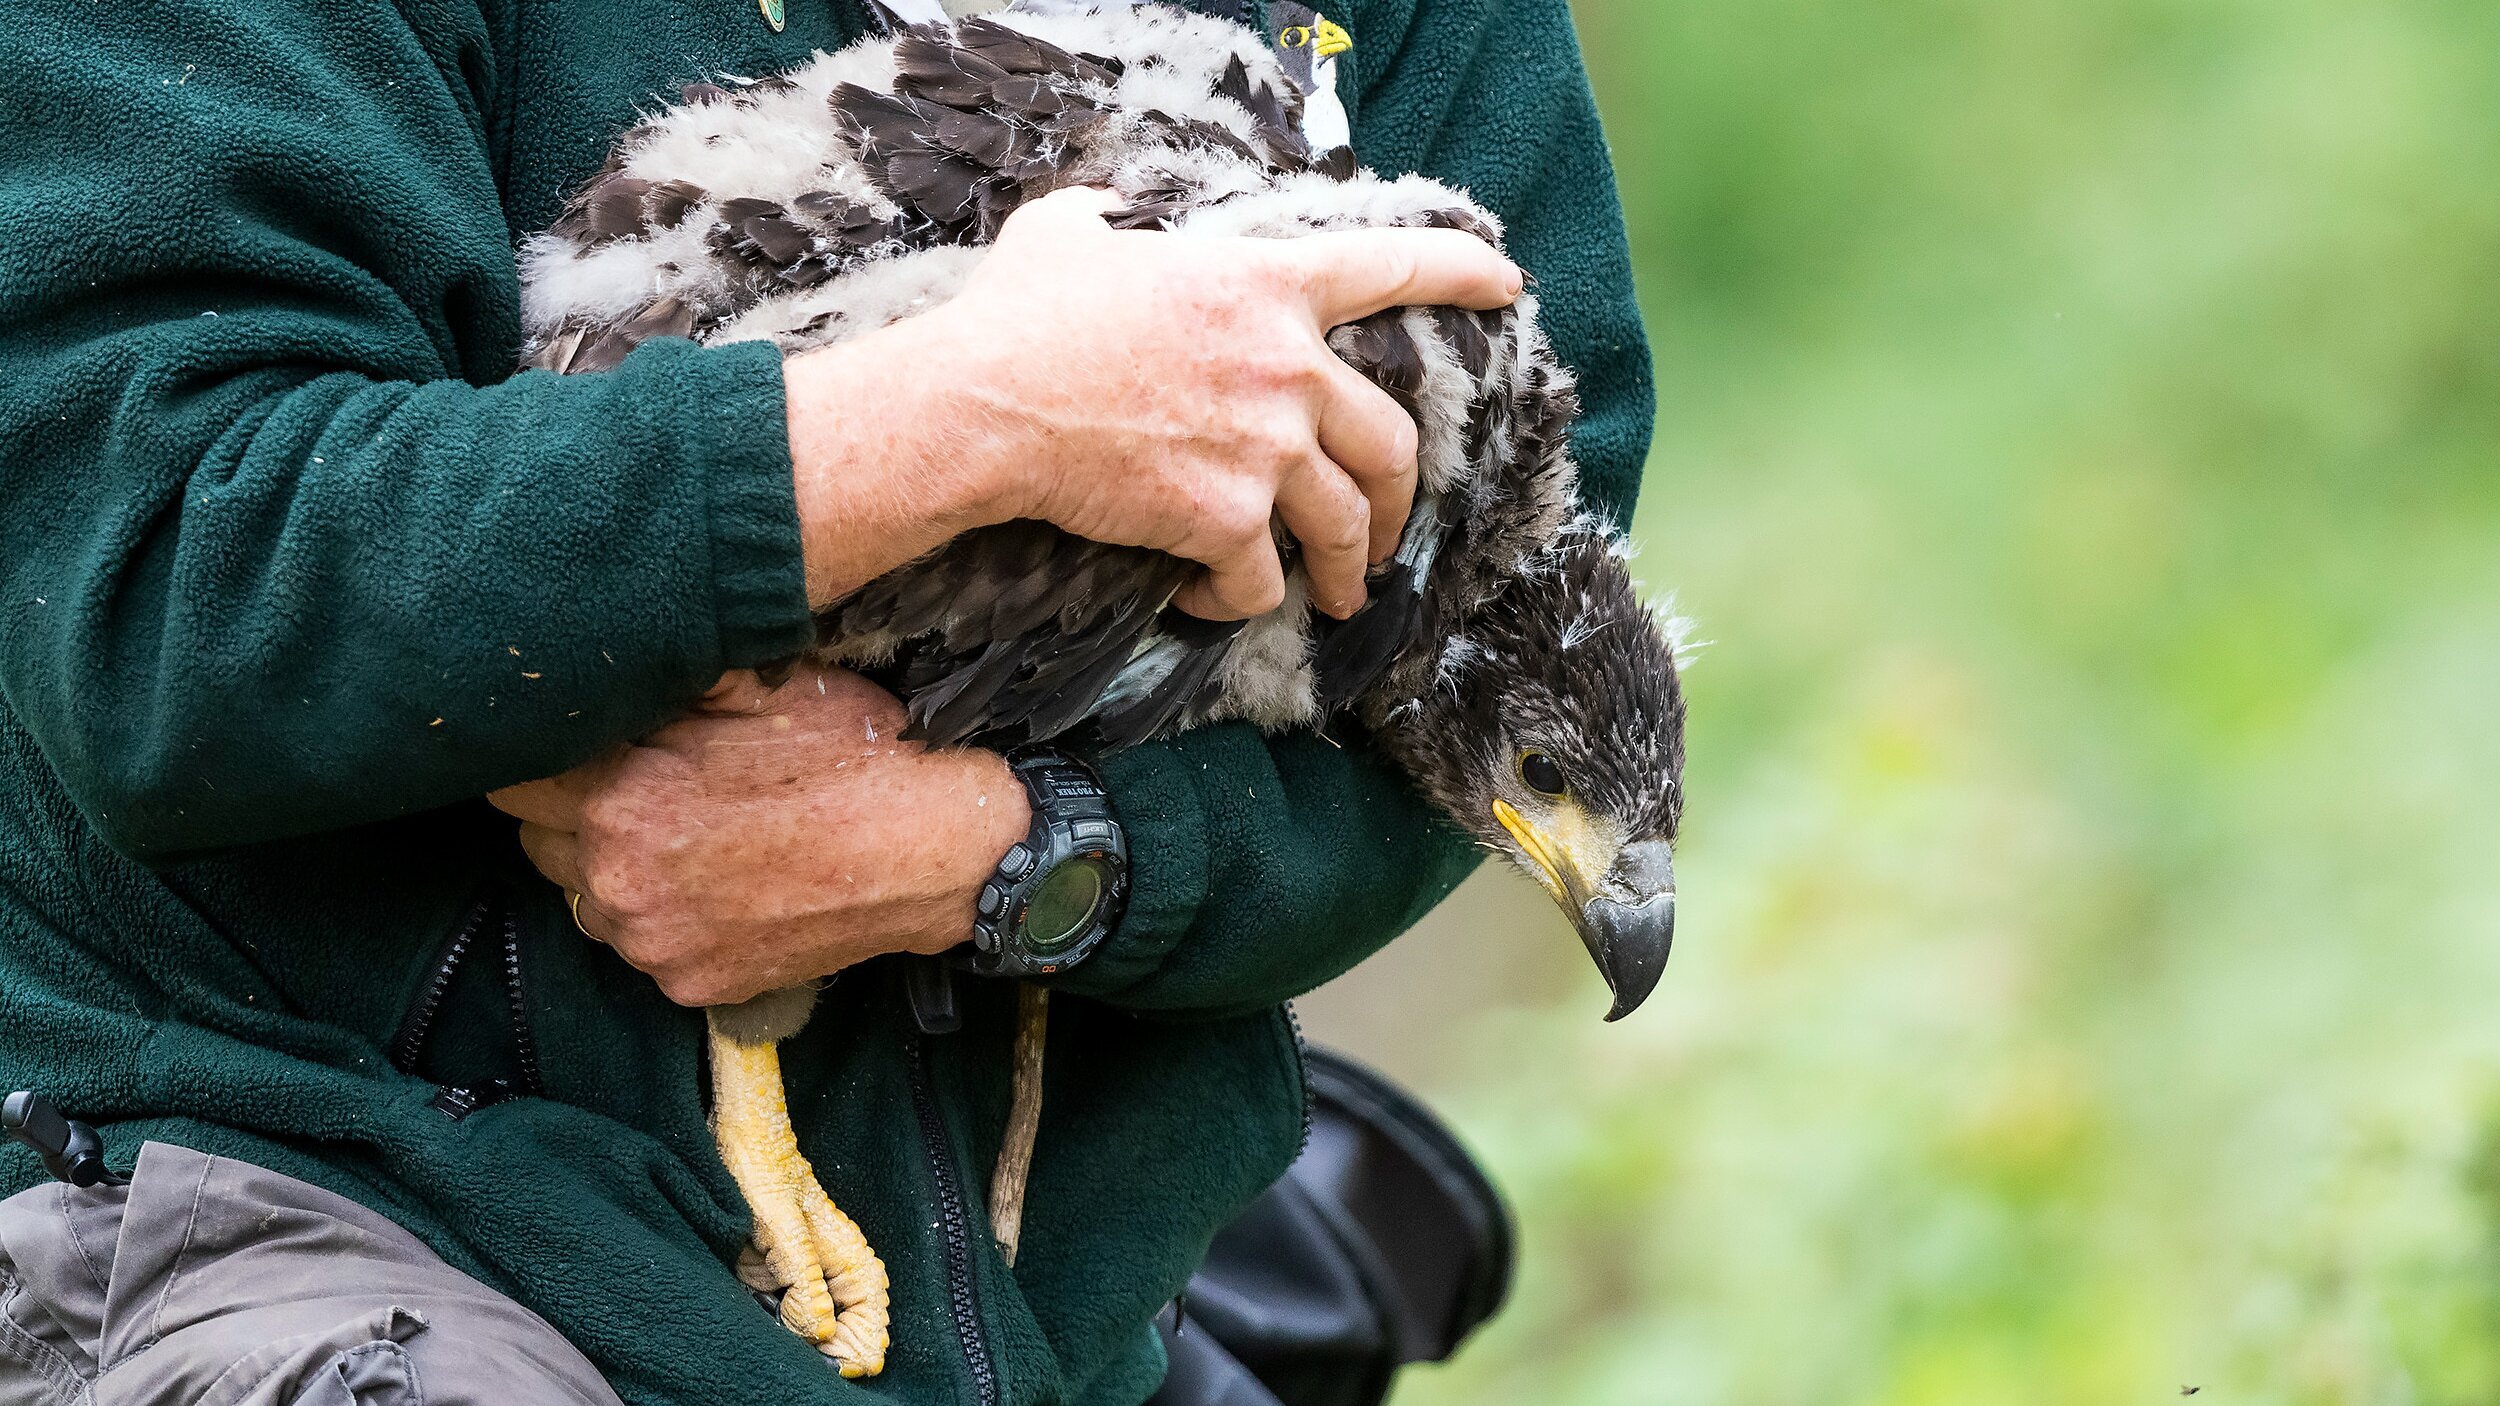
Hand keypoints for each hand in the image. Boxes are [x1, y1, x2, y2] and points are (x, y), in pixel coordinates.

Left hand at [487, 667, 1030, 1006]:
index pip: (513, 780)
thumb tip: (612, 655)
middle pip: (536, 842)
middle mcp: (620, 880)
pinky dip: (667, 920)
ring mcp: (655, 943)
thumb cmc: (855, 758)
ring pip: (587, 901)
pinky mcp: (693, 985)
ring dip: (613, 870)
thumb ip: (671, 678)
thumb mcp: (761, 685)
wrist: (937, 852)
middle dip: (572, 811)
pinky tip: (721, 885)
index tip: (574, 744)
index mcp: (621, 796)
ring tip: (684, 837)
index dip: (541, 754)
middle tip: (636, 784)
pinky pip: (646, 947)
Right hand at [781, 186, 1523, 619]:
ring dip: (1344, 573)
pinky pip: (1259, 581)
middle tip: (1384, 534)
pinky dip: (1238, 603)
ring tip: (1333, 601)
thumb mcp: (1066, 235)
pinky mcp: (1227, 518)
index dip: (1456, 273)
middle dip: (1400, 501)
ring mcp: (1266, 446)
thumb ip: (1106, 222)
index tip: (1506, 286)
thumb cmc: (1018, 316)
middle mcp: (1286, 365)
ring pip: (1344, 527)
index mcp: (1263, 285)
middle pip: (1392, 442)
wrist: (986, 401)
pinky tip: (1204, 603)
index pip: (1387, 268)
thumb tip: (1101, 220)